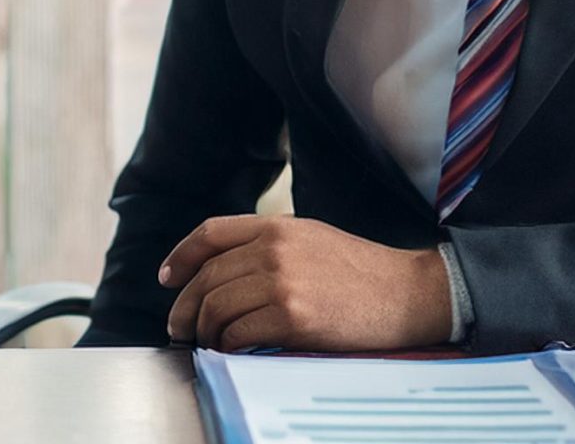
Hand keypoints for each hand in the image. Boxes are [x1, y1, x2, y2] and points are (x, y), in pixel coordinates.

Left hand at [160, 215, 451, 351]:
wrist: (407, 293)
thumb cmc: (361, 270)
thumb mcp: (311, 237)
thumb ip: (268, 244)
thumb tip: (224, 270)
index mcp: (276, 226)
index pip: (210, 234)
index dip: (181, 257)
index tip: (167, 278)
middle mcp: (273, 250)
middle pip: (207, 277)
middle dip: (185, 306)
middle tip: (180, 327)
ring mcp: (282, 283)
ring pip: (217, 308)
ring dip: (206, 331)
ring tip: (208, 342)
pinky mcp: (292, 318)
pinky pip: (239, 334)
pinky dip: (228, 345)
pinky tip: (233, 349)